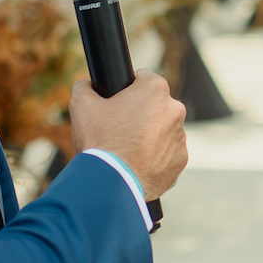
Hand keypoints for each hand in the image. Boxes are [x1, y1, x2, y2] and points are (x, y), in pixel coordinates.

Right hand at [70, 69, 187, 200]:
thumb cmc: (100, 141)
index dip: (127, 90)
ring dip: (149, 136)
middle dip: (140, 114)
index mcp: (155, 89)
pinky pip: (167, 154)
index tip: (118, 103)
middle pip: (154, 106)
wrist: (113, 182)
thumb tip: (87, 86)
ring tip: (127, 149)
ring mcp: (180, 137)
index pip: (142, 79)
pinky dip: (155, 157)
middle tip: (119, 129)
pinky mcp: (180, 160)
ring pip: (163, 130)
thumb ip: (85, 87)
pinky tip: (136, 163)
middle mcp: (174, 109)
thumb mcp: (82, 105)